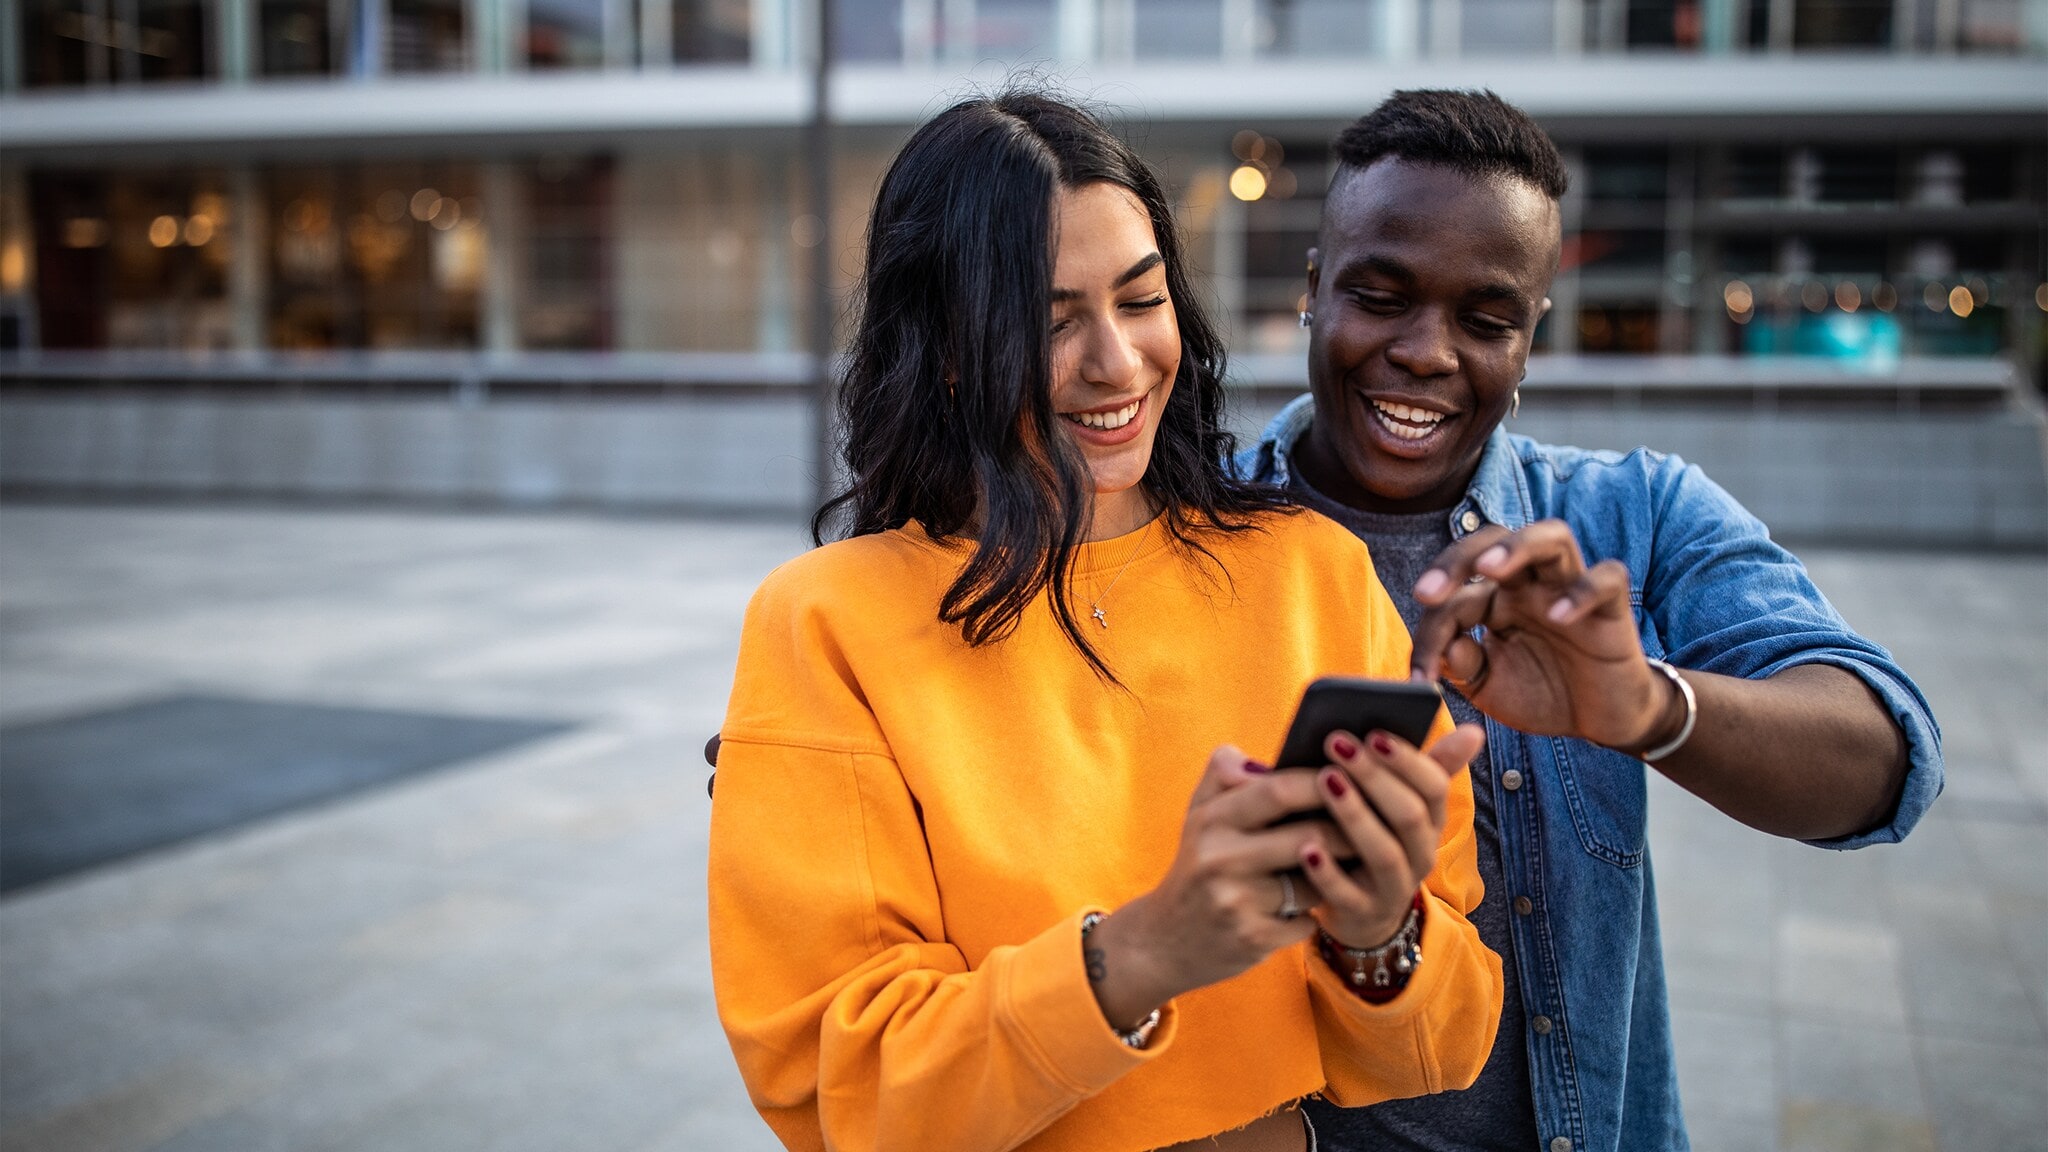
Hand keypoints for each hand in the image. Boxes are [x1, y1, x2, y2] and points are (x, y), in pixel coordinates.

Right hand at [1082, 746, 1347, 1028]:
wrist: (1164, 940)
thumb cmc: (1198, 863)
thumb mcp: (1199, 812)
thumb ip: (1227, 772)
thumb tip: (1272, 758)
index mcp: (1211, 819)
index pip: (1279, 790)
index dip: (1322, 782)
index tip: (1353, 778)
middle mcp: (1219, 858)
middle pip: (1308, 837)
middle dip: (1348, 831)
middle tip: (1373, 826)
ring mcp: (1235, 901)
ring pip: (1314, 882)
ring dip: (1334, 877)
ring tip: (1343, 868)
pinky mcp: (1251, 939)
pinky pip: (1307, 920)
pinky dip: (1312, 915)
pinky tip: (1305, 912)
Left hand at [1304, 723, 1482, 947]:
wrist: (1356, 905)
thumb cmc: (1365, 833)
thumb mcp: (1393, 800)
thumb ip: (1419, 764)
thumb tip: (1474, 731)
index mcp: (1429, 818)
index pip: (1435, 786)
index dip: (1406, 759)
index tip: (1372, 731)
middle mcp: (1420, 853)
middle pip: (1409, 814)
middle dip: (1374, 777)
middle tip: (1337, 744)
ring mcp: (1394, 887)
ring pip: (1382, 851)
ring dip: (1353, 814)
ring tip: (1323, 782)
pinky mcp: (1363, 912)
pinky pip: (1349, 895)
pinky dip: (1328, 871)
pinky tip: (1305, 846)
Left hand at [1408, 520, 1681, 752]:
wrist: (1600, 720)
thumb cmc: (1543, 693)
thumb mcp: (1490, 687)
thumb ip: (1463, 666)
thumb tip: (1445, 646)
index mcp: (1495, 598)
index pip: (1454, 596)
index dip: (1430, 632)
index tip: (1418, 678)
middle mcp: (1530, 583)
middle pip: (1494, 537)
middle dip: (1457, 558)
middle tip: (1427, 594)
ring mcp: (1571, 589)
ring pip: (1552, 537)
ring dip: (1517, 546)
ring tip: (1489, 568)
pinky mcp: (1613, 608)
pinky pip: (1607, 578)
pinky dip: (1583, 591)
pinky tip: (1559, 616)